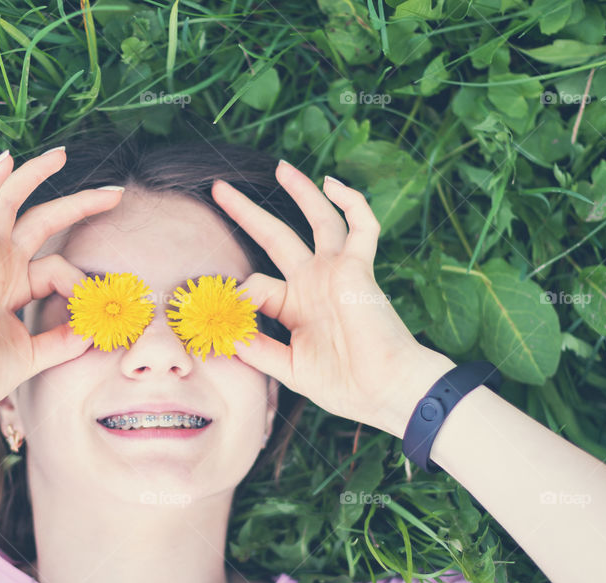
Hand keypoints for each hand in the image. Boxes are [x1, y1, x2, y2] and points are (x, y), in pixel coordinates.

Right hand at [0, 148, 120, 433]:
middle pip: (40, 221)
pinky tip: (4, 160)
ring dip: (33, 176)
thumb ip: (61, 342)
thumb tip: (91, 331)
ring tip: (61, 154)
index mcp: (9, 287)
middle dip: (78, 204)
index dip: (82, 287)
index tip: (98, 315)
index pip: (56, 268)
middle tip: (114, 192)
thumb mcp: (31, 357)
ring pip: (9, 206)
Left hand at [212, 162, 455, 437]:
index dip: (236, 295)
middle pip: (275, 236)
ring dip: (301, 191)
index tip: (220, 315)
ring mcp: (337, 272)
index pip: (256, 283)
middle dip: (247, 212)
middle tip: (219, 189)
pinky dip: (351, 203)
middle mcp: (314, 282)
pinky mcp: (358, 269)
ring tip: (281, 167)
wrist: (386, 392)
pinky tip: (332, 184)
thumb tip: (225, 336)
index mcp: (295, 305)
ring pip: (318, 220)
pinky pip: (361, 226)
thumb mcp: (289, 368)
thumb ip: (258, 350)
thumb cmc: (344, 384)